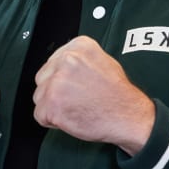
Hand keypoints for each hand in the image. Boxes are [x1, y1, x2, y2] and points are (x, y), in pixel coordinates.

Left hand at [33, 35, 153, 154]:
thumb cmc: (118, 94)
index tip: (74, 86)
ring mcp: (57, 82)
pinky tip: (70, 118)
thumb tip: (60, 65)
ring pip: (39, 96)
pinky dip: (52, 121)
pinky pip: (39, 115)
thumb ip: (79, 59)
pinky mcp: (51, 103)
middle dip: (54, 91)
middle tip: (75, 100)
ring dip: (52, 106)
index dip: (62, 78)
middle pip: (43, 78)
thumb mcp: (102, 60)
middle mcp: (65, 60)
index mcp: (78, 46)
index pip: (53, 62)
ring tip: (75, 108)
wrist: (129, 116)